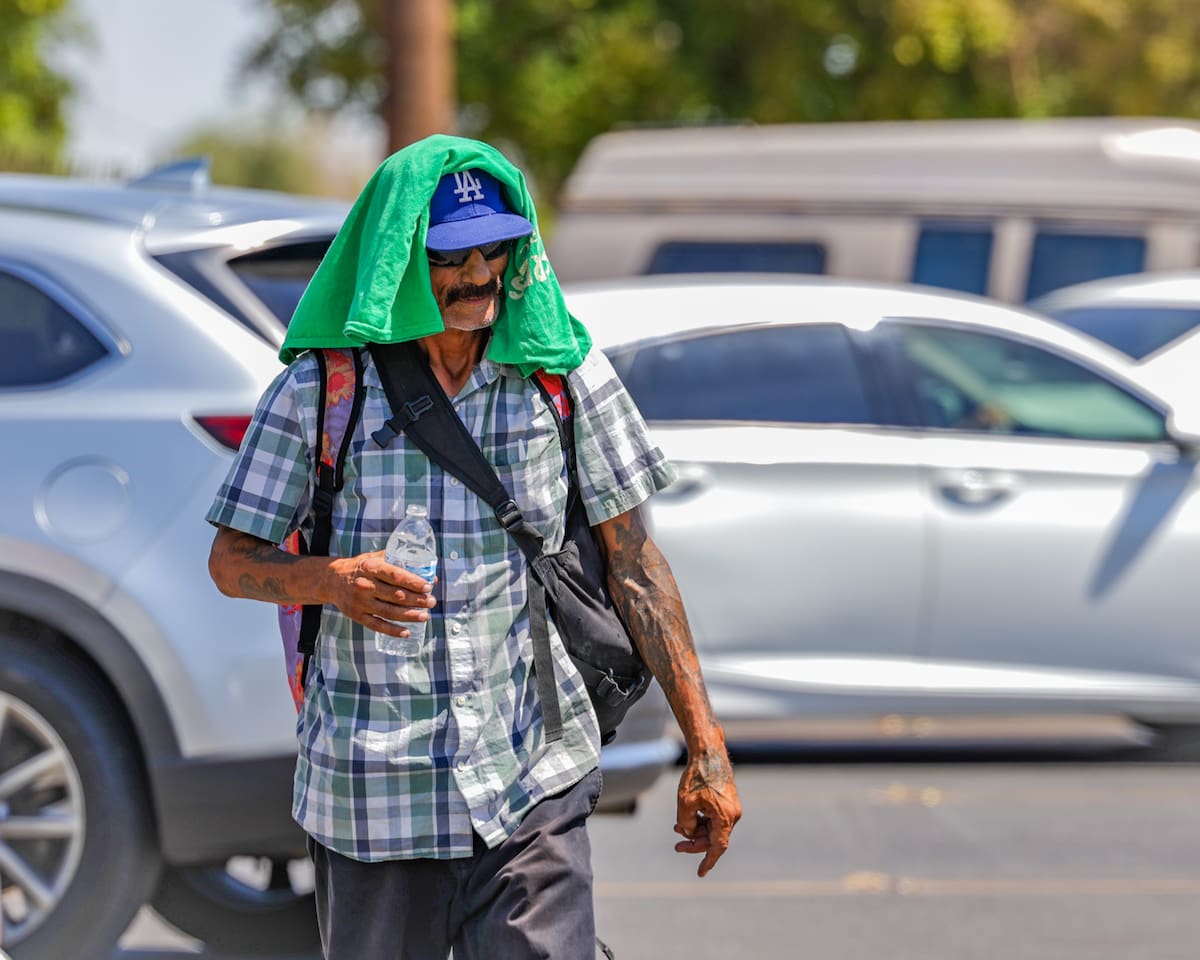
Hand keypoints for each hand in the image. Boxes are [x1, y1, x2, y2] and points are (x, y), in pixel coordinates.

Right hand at [327, 550, 435, 636]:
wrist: (331, 580)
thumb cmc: (360, 567)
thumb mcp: (374, 558)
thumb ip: (399, 562)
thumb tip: (429, 574)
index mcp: (370, 567)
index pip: (395, 575)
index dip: (413, 582)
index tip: (428, 586)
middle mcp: (364, 585)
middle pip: (395, 595)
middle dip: (416, 600)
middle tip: (432, 602)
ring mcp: (360, 602)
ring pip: (388, 612)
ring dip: (409, 615)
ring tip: (425, 616)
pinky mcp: (356, 616)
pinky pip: (377, 625)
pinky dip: (392, 630)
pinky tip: (407, 632)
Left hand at [673, 747, 741, 876]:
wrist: (708, 751)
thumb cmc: (697, 776)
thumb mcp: (685, 803)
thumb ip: (686, 824)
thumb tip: (689, 833)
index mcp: (725, 817)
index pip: (718, 847)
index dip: (708, 861)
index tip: (700, 873)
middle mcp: (732, 814)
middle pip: (713, 838)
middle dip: (694, 843)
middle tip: (676, 846)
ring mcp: (731, 807)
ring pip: (713, 828)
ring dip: (696, 830)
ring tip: (677, 829)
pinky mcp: (727, 800)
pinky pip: (714, 818)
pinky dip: (701, 821)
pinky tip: (687, 817)